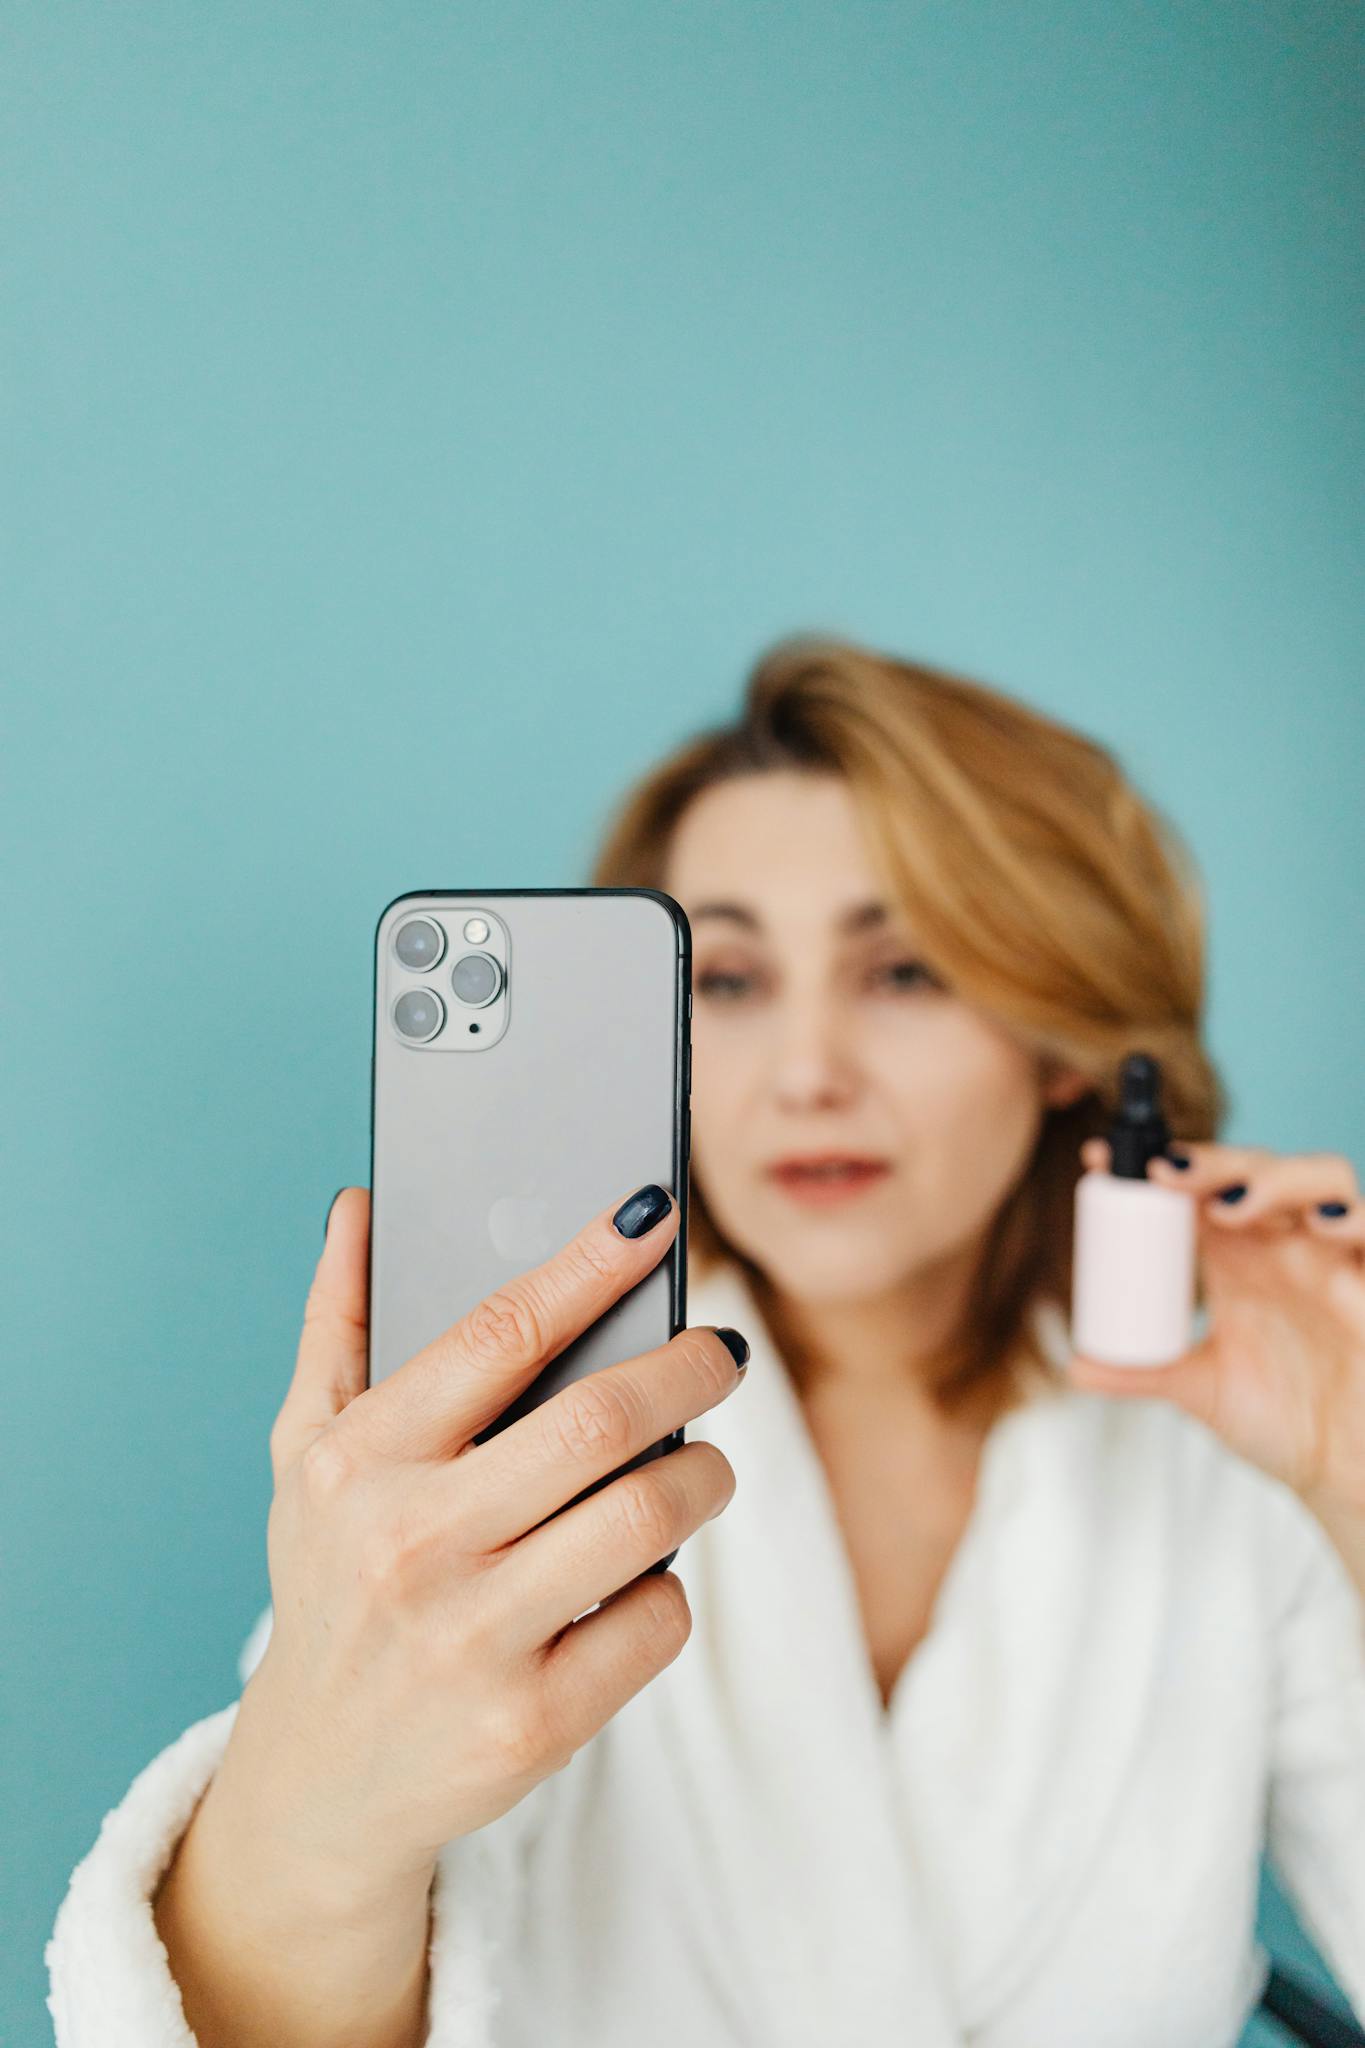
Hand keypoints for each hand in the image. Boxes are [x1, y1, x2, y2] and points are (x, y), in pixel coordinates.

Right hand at [215, 1182, 742, 1916]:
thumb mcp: (305, 1454)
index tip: (657, 1214)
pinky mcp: (534, 1722)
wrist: (321, 1783)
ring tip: (704, 1460)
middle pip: (600, 1418)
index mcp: (359, 1462)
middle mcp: (410, 1544)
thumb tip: (360, 1207)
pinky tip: (649, 1571)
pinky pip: (657, 1618)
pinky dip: (673, 1583)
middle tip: (718, 1355)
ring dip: (705, 1473)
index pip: (501, 1332)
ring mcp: (473, 1638)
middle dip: (687, 1369)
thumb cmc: (331, 1583)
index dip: (592, 1262)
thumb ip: (335, 1324)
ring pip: (648, 1513)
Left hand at [1067, 1139, 1364, 1513]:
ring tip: (1228, 1206)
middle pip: (1253, 1169)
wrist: (1342, 1471)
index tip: (1097, 1159)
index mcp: (1237, 1256)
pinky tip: (1320, 1223)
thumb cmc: (1282, 1422)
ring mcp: (1335, 1258)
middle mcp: (1285, 1244)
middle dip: (1210, 1161)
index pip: (1195, 1188)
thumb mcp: (1202, 1392)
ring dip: (1274, 1180)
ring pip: (1321, 1178)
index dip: (1154, 1164)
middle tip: (1160, 1173)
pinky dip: (1354, 1217)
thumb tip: (1076, 1365)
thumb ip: (1142, 1374)